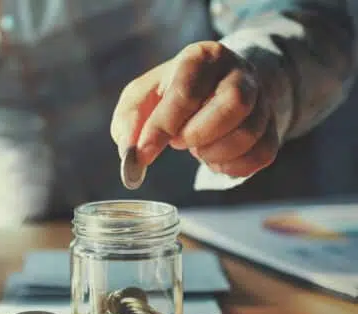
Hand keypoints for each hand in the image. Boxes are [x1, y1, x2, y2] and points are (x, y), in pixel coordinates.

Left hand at [111, 41, 278, 176]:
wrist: (218, 86)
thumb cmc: (173, 92)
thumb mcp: (143, 96)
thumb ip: (130, 121)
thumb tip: (132, 156)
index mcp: (202, 57)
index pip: (186, 93)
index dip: (161, 128)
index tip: (143, 154)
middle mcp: (239, 73)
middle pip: (233, 104)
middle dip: (197, 134)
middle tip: (179, 141)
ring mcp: (262, 100)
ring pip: (248, 134)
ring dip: (212, 152)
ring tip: (196, 147)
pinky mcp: (272, 127)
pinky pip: (261, 155)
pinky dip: (231, 167)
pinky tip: (214, 158)